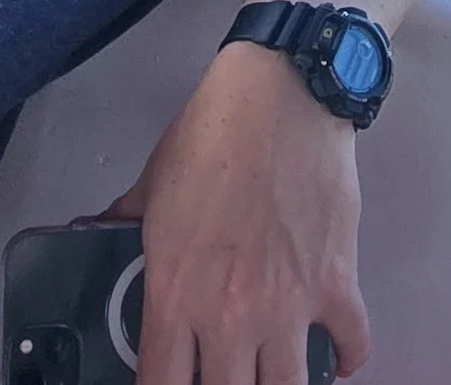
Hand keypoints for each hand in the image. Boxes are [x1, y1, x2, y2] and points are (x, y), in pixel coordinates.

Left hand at [98, 42, 369, 382]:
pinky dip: (345, 357)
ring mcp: (291, 304)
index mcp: (178, 294)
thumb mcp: (152, 182)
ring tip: (273, 371)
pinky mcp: (338, 282)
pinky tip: (332, 353)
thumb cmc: (213, 133)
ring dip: (282, 384)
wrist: (279, 95)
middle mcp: (233, 315)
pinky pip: (351, 345)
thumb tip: (98, 230)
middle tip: (226, 369)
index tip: (171, 381)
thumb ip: (123, 221)